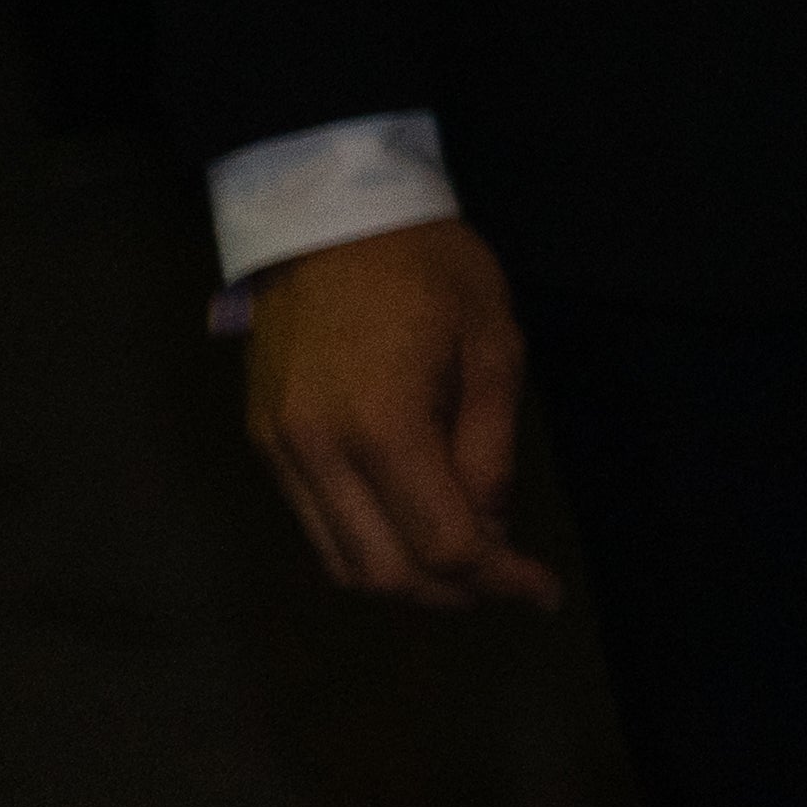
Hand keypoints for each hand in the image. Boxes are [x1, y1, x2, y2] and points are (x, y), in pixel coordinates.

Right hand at [241, 219, 559, 611]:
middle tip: (505, 580)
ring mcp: (279, 451)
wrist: (328, 213)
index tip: (542, 591)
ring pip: (340, 561)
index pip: (442, 544)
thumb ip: (490, 446)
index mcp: (383, 424)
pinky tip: (410, 523)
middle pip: (382, 573)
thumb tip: (491, 531)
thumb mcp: (493, 343)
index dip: (498, 579)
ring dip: (406, 578)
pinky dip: (366, 544)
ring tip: (464, 562)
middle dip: (452, 594)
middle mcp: (317, 452)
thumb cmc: (429, 266)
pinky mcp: (264, 440)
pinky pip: (315, 523)